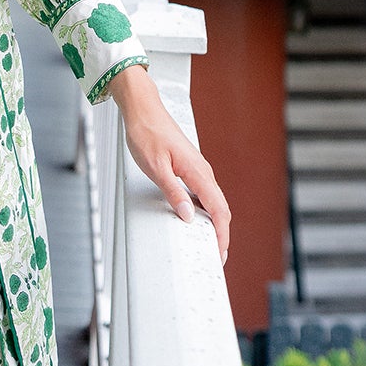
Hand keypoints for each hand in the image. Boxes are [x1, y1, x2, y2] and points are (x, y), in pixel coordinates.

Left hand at [107, 65, 230, 263]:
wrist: (143, 109)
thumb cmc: (146, 134)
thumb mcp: (156, 168)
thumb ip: (173, 192)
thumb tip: (189, 216)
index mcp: (197, 172)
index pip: (219, 209)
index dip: (222, 234)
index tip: (219, 253)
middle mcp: (203, 170)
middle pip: (220, 208)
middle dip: (221, 233)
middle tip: (216, 256)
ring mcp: (198, 168)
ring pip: (213, 200)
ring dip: (213, 222)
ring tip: (208, 242)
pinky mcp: (190, 166)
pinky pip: (204, 192)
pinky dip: (205, 209)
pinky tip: (196, 217)